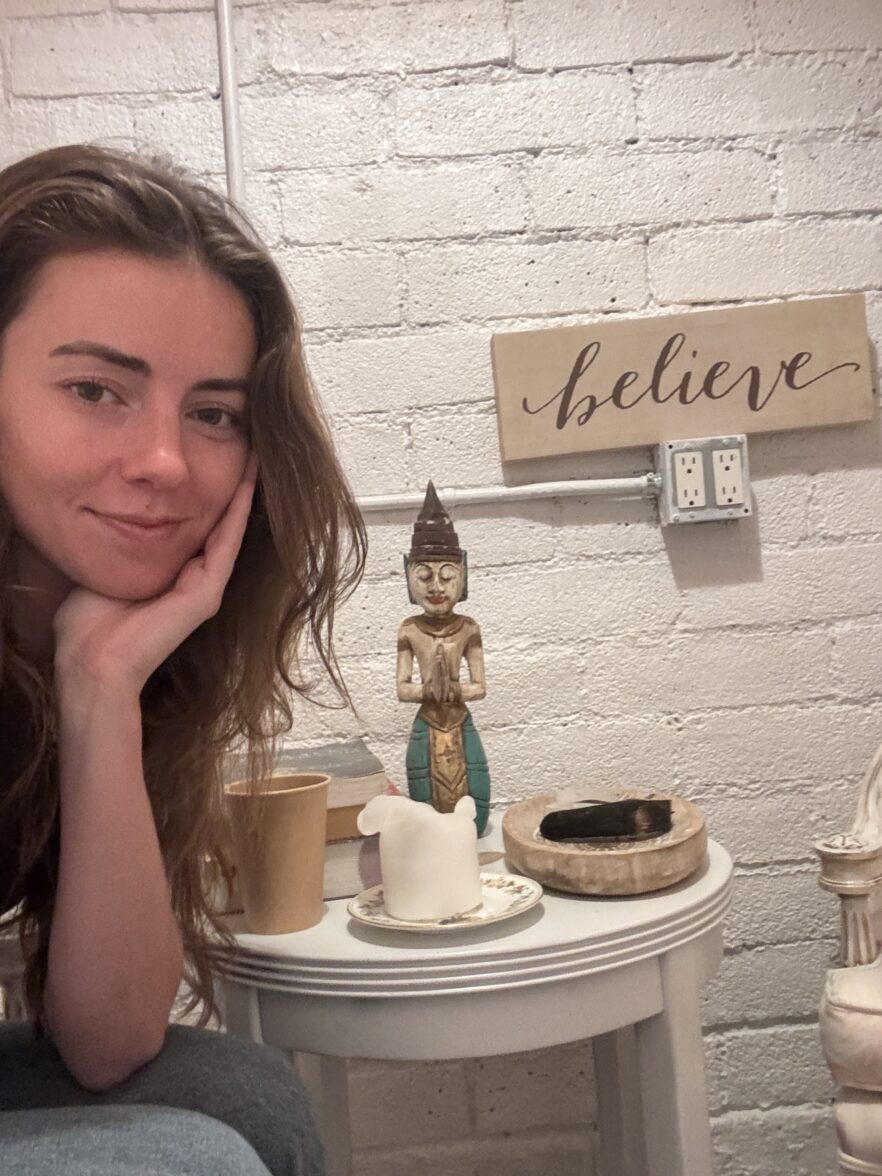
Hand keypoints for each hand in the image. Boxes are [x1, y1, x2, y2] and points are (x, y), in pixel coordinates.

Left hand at [53, 457, 256, 696]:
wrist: (92, 661)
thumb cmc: (90, 623)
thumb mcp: (109, 566)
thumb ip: (122, 543)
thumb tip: (112, 508)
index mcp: (177, 577)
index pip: (201, 527)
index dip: (213, 495)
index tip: (220, 460)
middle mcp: (198, 581)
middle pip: (223, 525)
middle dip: (236, 488)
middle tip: (249, 449)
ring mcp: (205, 589)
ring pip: (232, 530)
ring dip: (244, 494)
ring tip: (254, 459)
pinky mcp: (206, 594)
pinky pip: (226, 544)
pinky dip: (237, 513)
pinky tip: (244, 484)